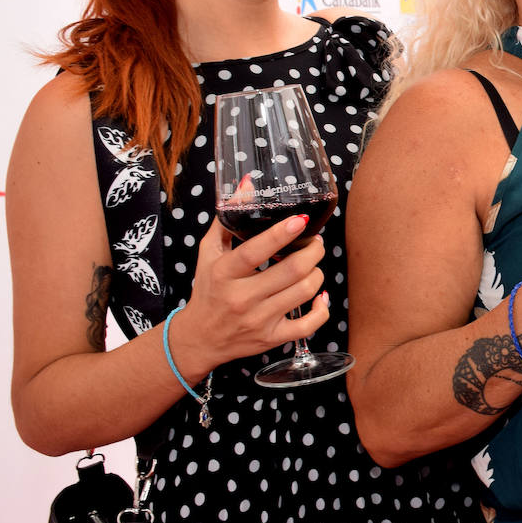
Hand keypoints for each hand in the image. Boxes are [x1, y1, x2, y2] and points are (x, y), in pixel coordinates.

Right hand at [171, 217, 329, 371]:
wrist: (200, 338)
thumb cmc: (208, 289)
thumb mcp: (209, 252)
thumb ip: (228, 219)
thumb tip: (248, 184)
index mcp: (224, 273)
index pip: (255, 251)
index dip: (281, 234)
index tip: (300, 220)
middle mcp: (241, 298)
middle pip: (292, 271)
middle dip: (313, 251)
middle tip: (315, 242)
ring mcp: (258, 320)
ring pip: (304, 292)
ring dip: (317, 273)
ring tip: (312, 264)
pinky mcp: (271, 338)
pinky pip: (308, 325)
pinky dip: (322, 308)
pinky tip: (318, 295)